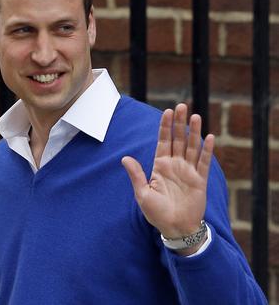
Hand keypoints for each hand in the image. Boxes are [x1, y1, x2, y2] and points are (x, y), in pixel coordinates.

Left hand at [121, 103, 214, 254]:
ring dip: (194, 132)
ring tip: (195, 116)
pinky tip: (208, 137)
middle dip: (179, 123)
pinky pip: (204, 162)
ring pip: (191, 147)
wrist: (175, 228)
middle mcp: (175, 165)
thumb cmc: (156, 213)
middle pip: (178, 139)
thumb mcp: (142, 194)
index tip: (167, 112)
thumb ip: (136, 175)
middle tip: (181, 106)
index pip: (163, 141)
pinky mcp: (200, 180)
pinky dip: (206, 150)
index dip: (165, 127)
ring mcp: (188, 171)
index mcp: (160, 166)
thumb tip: (125, 158)